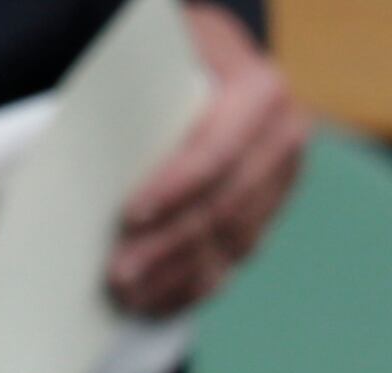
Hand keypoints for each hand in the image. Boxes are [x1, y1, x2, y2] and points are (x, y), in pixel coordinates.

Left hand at [108, 7, 307, 318]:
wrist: (226, 61)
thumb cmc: (184, 52)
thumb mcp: (172, 52)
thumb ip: (156, 92)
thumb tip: (108, 151)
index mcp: (262, 94)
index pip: (216, 154)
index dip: (174, 191)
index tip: (130, 217)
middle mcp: (284, 141)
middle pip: (222, 208)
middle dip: (167, 246)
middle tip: (120, 273)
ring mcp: (283, 182)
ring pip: (229, 244)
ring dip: (176, 275)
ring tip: (129, 295)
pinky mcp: (270, 212)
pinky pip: (234, 260)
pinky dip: (194, 285)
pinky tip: (158, 301)